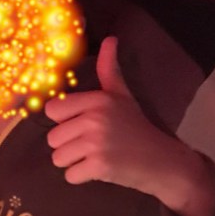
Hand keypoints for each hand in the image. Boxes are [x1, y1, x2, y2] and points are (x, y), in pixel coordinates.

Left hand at [44, 36, 177, 194]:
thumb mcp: (122, 95)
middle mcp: (94, 119)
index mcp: (97, 100)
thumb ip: (109, 69)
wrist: (162, 160)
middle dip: (69, 146)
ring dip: (74, 162)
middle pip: (53, 138)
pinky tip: (100, 170)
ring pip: (58, 158)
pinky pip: (69, 176)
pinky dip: (82, 177)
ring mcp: (96, 143)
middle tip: (94, 145)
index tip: (84, 126)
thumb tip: (110, 38)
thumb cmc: (136, 127)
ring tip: (96, 156)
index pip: (52, 110)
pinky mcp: (99, 166)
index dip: (64, 122)